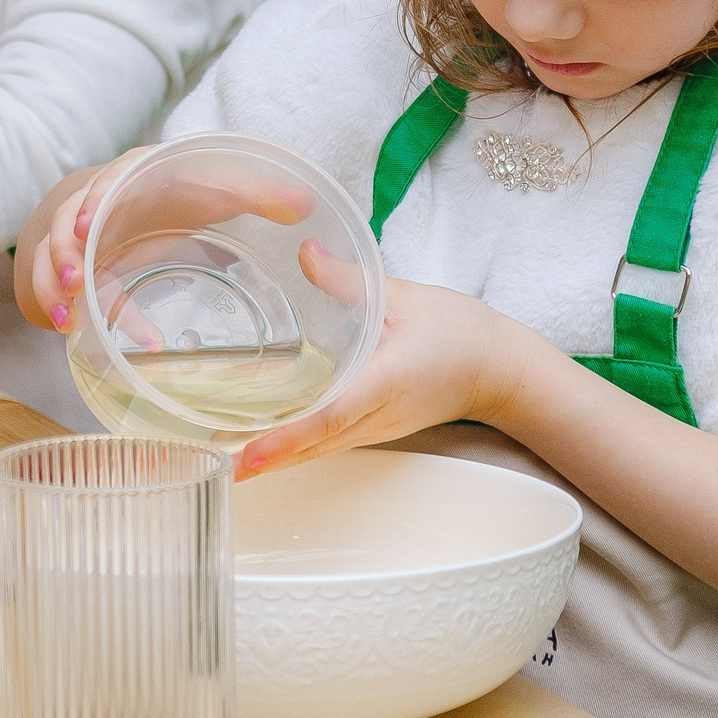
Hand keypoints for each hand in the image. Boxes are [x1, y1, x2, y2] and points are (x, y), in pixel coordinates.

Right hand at [16, 147, 315, 331]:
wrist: (134, 201)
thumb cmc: (178, 191)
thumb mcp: (214, 190)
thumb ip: (256, 194)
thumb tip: (305, 204)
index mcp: (132, 174)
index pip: (107, 179)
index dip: (96, 198)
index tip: (88, 224)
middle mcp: (96, 202)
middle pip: (67, 221)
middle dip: (65, 251)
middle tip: (77, 279)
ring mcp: (78, 236)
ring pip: (51, 256)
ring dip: (54, 284)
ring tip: (68, 318)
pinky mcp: (73, 265)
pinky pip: (55, 286)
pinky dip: (57, 307)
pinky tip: (73, 330)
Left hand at [234, 279, 533, 479]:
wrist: (501, 370)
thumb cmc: (460, 331)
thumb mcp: (404, 295)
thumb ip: (350, 281)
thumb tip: (305, 254)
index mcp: (385, 383)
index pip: (329, 417)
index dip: (286, 438)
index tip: (248, 456)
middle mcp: (378, 417)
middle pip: (314, 445)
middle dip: (266, 458)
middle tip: (216, 462)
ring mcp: (378, 431)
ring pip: (320, 450)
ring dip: (277, 457)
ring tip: (227, 457)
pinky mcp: (377, 430)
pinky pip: (330, 443)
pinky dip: (298, 446)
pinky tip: (268, 442)